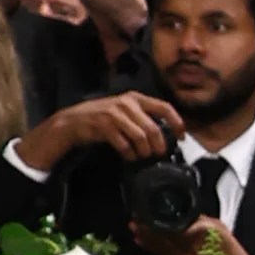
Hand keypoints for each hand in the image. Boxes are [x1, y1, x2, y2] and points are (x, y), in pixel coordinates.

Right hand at [24, 89, 179, 173]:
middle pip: (154, 128)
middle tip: (157, 154)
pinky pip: (125, 144)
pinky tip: (127, 156)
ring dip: (144, 151)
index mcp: (135, 98)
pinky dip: (129, 153)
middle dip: (158, 146)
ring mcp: (114, 113)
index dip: (177, 123)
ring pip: (141, 137)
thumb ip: (144, 119)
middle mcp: (126, 103)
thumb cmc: (103, 120)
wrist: (72, 122)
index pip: (164, 107)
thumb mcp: (126, 113)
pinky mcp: (103, 125)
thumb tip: (168, 135)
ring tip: (140, 155)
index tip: (181, 137)